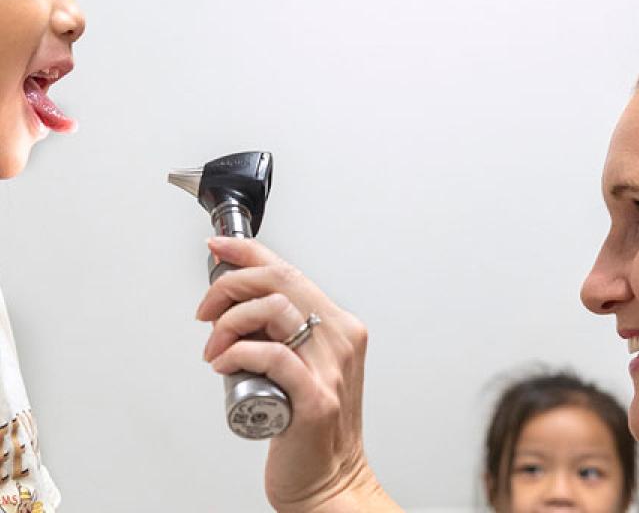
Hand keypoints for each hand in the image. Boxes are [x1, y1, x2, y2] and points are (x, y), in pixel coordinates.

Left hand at [197, 237, 400, 512]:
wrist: (330, 480)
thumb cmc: (311, 426)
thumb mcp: (305, 365)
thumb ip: (284, 333)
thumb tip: (237, 305)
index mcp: (341, 327)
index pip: (291, 272)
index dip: (249, 253)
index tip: (219, 248)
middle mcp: (341, 341)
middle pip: (281, 281)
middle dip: (231, 285)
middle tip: (207, 310)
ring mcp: (331, 369)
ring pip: (275, 310)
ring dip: (230, 321)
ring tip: (215, 347)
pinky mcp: (315, 399)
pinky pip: (272, 356)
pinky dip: (238, 352)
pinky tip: (222, 364)